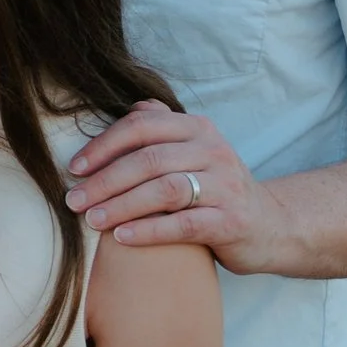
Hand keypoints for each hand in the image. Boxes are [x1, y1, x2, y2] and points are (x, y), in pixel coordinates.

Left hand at [67, 101, 271, 266]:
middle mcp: (214, 151)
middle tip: (73, 200)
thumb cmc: (218, 189)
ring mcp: (225, 186)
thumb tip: (135, 108)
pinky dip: (149, 231)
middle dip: (104, 180)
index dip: (103, 145)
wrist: (272, 226)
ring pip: (164, 190)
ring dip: (121, 205)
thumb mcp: (196, 152)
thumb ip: (166, 129)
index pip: (142, 126)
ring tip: (92, 220)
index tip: (75, 168)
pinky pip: (183, 224)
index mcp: (198, 129)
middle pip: (148, 160)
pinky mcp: (231, 222)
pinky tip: (122, 238)